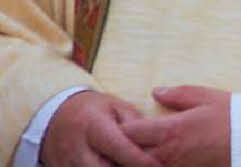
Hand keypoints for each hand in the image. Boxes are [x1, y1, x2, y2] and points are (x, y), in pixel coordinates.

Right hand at [40, 90, 160, 166]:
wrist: (55, 115)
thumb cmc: (93, 109)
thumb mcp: (115, 106)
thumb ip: (134, 122)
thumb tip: (154, 140)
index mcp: (94, 126)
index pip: (119, 148)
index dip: (140, 160)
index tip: (158, 166)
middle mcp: (77, 148)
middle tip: (144, 166)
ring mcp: (65, 163)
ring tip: (128, 165)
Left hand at [121, 86, 230, 166]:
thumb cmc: (231, 116)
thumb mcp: (206, 97)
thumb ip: (177, 95)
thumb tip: (156, 92)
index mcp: (170, 130)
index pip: (129, 132)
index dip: (120, 127)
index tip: (119, 121)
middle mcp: (167, 153)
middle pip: (129, 155)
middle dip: (122, 147)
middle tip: (123, 138)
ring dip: (135, 158)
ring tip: (138, 148)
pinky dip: (153, 164)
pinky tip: (157, 156)